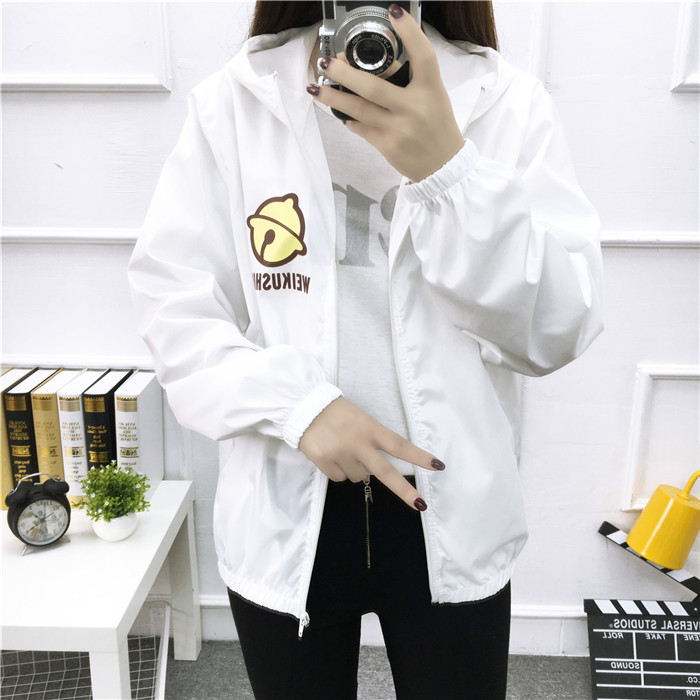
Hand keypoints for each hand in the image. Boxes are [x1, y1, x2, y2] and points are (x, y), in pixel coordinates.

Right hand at [299, 397, 444, 510]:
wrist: (305, 407)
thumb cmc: (338, 413)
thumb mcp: (360, 420)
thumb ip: (371, 442)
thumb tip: (375, 471)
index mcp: (370, 428)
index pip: (399, 445)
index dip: (419, 456)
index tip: (437, 466)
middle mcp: (358, 442)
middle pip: (385, 472)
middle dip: (404, 490)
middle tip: (420, 504)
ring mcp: (340, 453)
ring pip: (358, 477)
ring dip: (354, 468)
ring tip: (342, 448)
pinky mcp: (323, 461)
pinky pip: (339, 478)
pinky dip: (337, 469)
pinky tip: (330, 453)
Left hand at [307, 4, 463, 181]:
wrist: (443, 166)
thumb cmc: (437, 127)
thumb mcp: (435, 97)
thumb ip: (413, 79)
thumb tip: (378, 62)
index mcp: (431, 89)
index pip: (422, 55)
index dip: (409, 32)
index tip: (393, 11)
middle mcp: (414, 107)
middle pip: (372, 87)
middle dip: (344, 73)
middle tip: (326, 63)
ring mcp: (399, 128)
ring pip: (359, 109)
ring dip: (334, 97)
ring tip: (316, 88)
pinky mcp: (388, 146)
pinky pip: (361, 128)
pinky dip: (349, 119)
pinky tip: (340, 113)